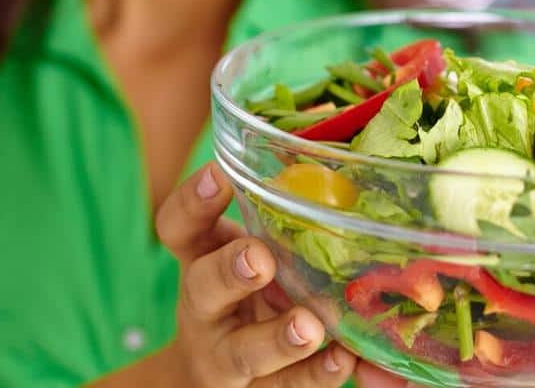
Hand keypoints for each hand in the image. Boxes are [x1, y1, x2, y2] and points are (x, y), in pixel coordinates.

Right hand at [155, 163, 357, 387]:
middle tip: (259, 259)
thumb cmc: (249, 286)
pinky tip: (344, 359)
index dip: (191, 203)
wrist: (212, 372)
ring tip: (308, 327)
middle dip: (229, 272)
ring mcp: (227, 354)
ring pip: (242, 351)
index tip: (216, 173)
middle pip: (202, 288)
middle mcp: (206, 307)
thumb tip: (353, 170)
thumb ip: (285, 215)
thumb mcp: (252, 245)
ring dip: (276, 339)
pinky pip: (288, 386)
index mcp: (204, 257)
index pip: (181, 228)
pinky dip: (317, 374)